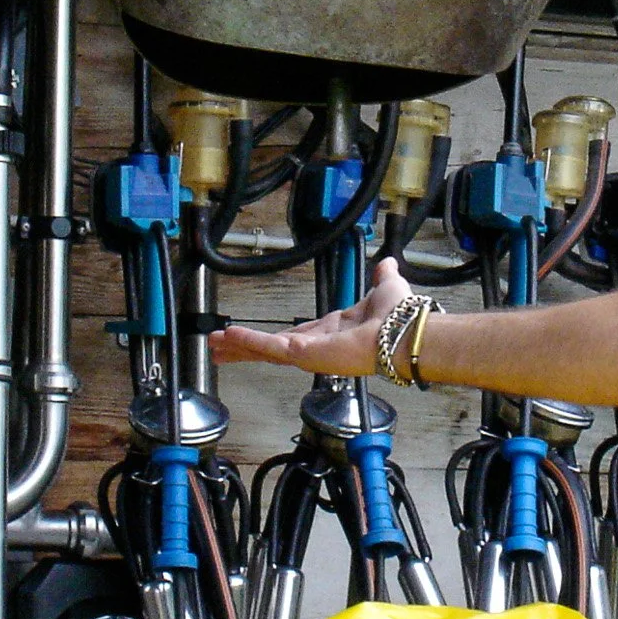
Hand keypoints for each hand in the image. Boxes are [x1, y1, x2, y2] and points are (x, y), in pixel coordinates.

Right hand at [209, 256, 414, 376]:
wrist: (403, 332)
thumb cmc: (397, 317)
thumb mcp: (385, 289)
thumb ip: (382, 277)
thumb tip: (387, 264)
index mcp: (331, 333)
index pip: (293, 337)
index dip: (270, 338)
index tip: (254, 337)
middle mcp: (317, 346)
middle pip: (272, 348)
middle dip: (245, 348)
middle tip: (219, 348)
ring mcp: (309, 353)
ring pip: (266, 350)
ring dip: (239, 346)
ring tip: (214, 344)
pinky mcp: (305, 354)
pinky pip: (271, 346)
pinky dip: (249, 341)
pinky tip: (229, 336)